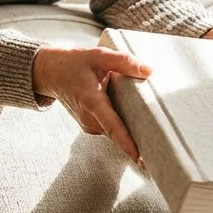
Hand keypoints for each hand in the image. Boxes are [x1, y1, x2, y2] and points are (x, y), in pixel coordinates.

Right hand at [32, 46, 151, 161]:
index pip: (112, 126)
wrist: (50, 73)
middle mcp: (89, 118)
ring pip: (115, 133)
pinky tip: (136, 119)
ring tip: (155, 132)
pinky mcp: (90, 125)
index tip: (139, 157)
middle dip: (138, 140)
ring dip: (132, 132)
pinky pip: (111, 129)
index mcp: (92, 101)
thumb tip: (148, 71)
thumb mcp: (98, 55)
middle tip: (162, 147)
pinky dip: (123, 127)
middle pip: (118, 134)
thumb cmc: (73, 63)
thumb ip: (123, 61)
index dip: (126, 142)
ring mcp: (88, 124)